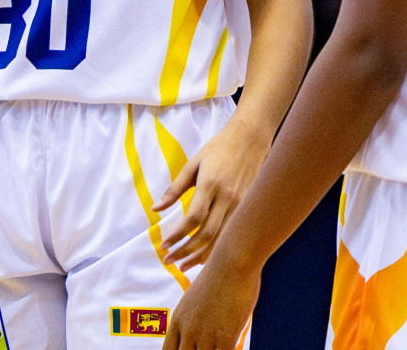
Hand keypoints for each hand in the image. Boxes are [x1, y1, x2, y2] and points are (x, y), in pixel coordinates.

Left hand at [153, 118, 270, 269]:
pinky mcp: (248, 209)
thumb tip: (155, 209)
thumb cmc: (218, 149)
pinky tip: (204, 257)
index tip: (164, 245)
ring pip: (222, 239)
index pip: (194, 218)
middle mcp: (228, 198)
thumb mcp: (193, 163)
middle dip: (186, 251)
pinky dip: (218, 249)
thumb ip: (175, 188)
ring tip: (183, 267)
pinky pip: (232, 235)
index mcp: (211, 185)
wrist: (251, 139)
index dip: (178, 235)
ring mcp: (241, 205)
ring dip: (201, 256)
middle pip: (207, 234)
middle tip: (169, 261)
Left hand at [162, 258, 257, 349]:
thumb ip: (192, 317)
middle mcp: (189, 329)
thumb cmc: (218, 275)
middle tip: (204, 349)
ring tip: (218, 347)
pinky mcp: (227, 336)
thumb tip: (194, 333)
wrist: (232, 261)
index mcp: (178, 319)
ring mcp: (207, 334)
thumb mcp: (195, 298)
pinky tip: (232, 348)